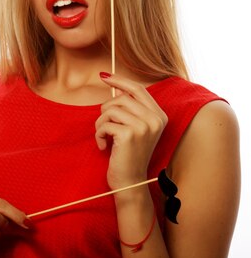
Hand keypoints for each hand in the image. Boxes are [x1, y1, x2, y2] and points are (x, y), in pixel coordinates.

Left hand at [95, 73, 167, 189]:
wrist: (130, 182)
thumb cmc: (128, 154)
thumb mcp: (135, 128)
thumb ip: (130, 107)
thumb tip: (110, 79)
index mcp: (159, 116)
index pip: (138, 89)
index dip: (120, 80)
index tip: (103, 76)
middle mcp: (155, 119)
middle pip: (120, 98)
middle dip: (106, 111)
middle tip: (105, 127)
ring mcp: (143, 126)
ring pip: (110, 110)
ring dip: (101, 124)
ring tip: (105, 137)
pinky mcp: (129, 134)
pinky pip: (104, 124)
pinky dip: (98, 134)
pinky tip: (104, 147)